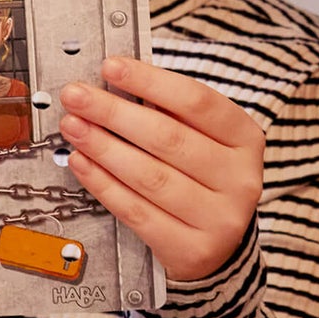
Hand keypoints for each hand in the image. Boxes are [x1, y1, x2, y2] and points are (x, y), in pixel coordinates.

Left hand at [57, 56, 264, 281]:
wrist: (217, 245)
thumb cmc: (200, 179)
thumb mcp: (201, 139)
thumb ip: (167, 113)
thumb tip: (114, 84)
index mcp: (245, 139)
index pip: (196, 101)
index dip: (150, 81)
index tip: (111, 67)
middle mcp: (240, 179)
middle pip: (169, 138)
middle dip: (114, 113)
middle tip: (77, 96)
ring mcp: (220, 218)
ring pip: (150, 176)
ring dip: (103, 147)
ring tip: (74, 127)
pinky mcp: (193, 250)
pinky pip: (137, 212)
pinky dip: (104, 184)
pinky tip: (83, 163)